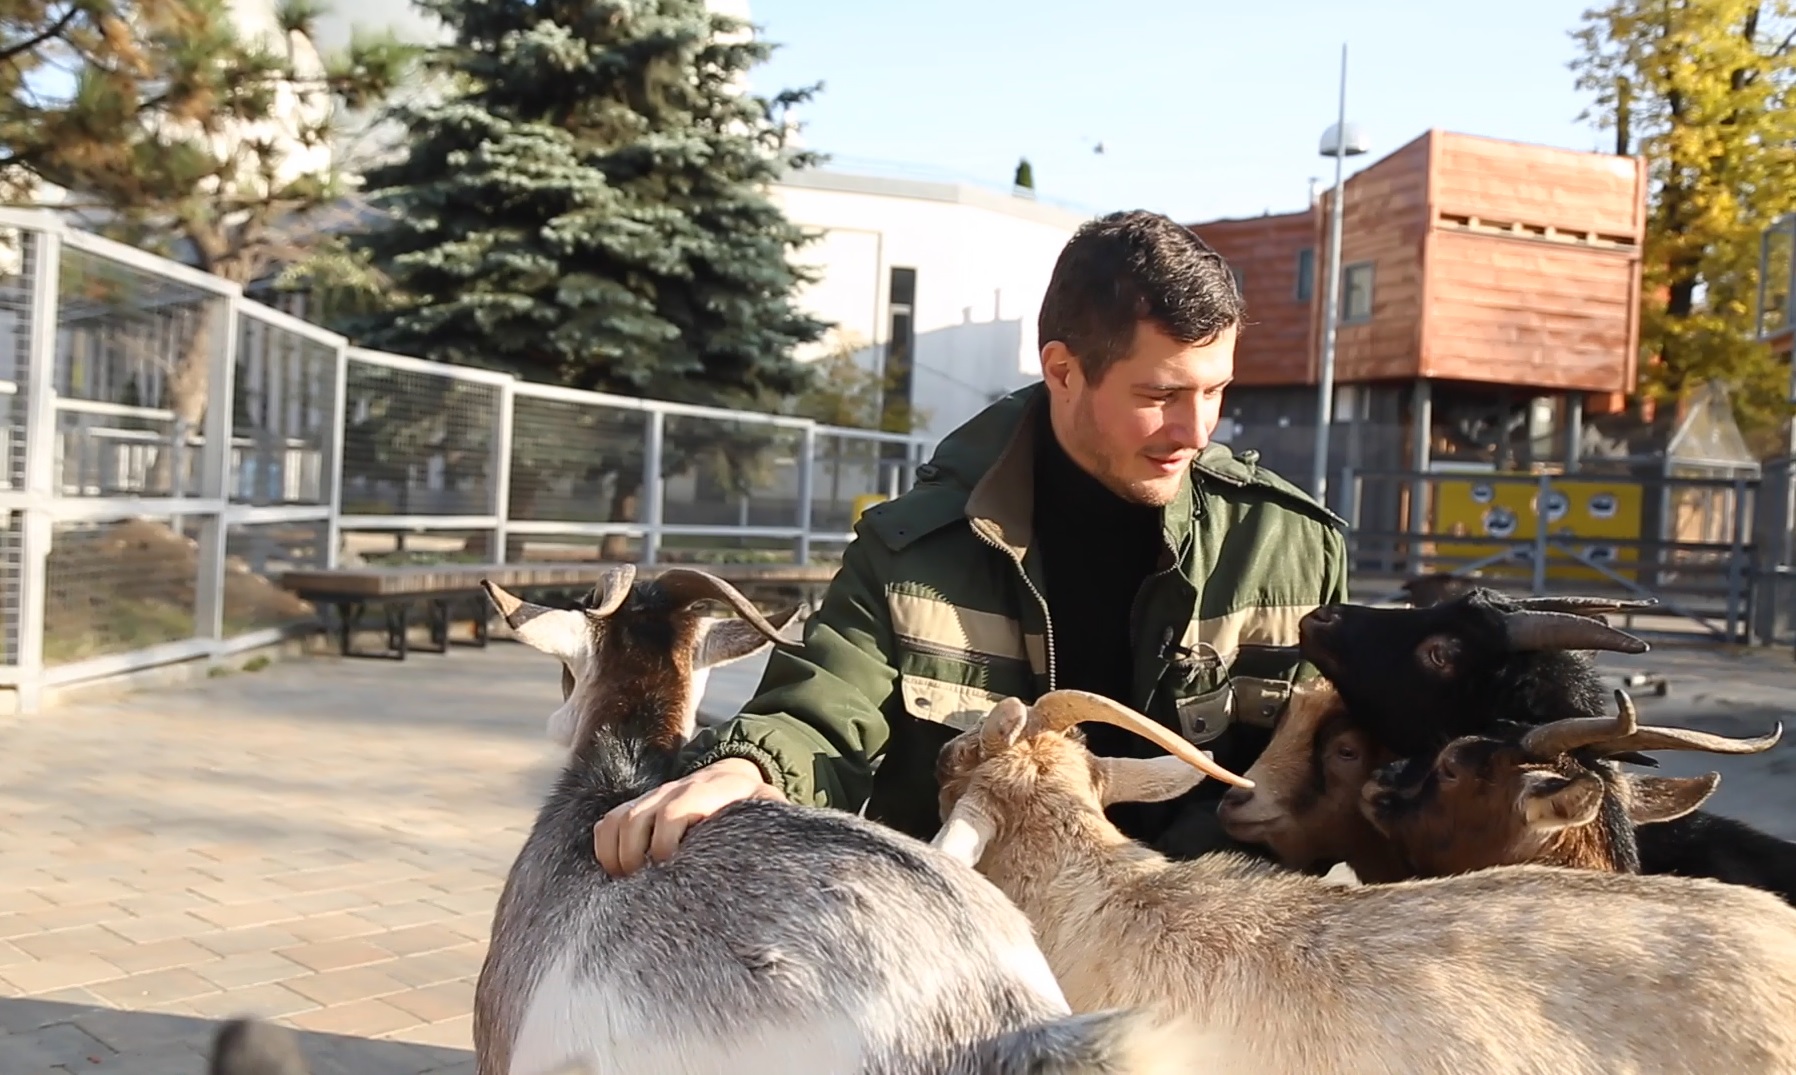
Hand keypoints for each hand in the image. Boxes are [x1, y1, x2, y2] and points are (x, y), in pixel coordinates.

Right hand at [593, 758, 783, 876]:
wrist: (735, 776)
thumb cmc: (754, 807)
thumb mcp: (770, 810)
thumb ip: (774, 824)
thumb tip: (788, 852)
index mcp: (709, 793)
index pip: (674, 812)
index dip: (665, 844)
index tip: (670, 871)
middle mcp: (675, 791)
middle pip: (637, 819)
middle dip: (635, 857)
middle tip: (647, 888)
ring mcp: (652, 799)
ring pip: (617, 821)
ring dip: (615, 855)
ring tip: (629, 885)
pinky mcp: (637, 808)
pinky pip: (607, 823)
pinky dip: (605, 848)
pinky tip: (618, 873)